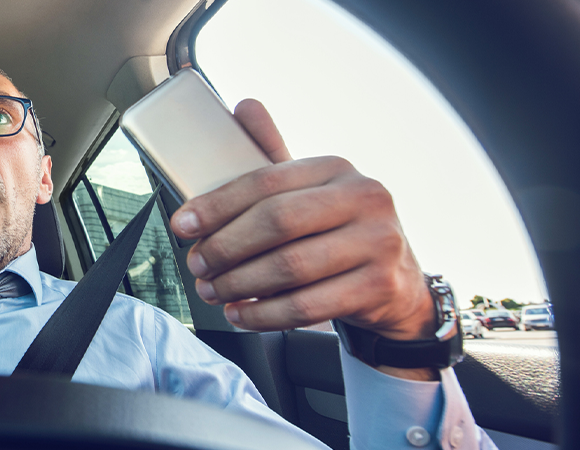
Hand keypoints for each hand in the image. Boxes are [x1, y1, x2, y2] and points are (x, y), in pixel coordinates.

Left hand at [169, 99, 438, 377]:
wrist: (396, 283)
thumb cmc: (336, 231)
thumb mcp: (310, 190)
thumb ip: (274, 155)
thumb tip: (244, 106)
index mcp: (336, 168)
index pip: (265, 181)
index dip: (217, 204)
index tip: (183, 225)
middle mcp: (364, 198)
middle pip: (276, 223)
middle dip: (225, 247)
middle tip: (196, 264)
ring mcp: (378, 243)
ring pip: (289, 268)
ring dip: (238, 284)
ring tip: (212, 291)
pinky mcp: (379, 286)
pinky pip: (306, 306)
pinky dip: (263, 314)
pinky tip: (240, 313)